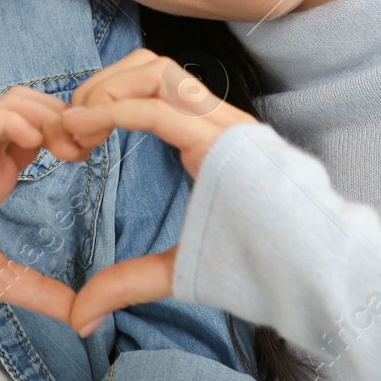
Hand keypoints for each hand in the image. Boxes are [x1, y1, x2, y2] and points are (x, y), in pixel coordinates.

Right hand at [0, 85, 77, 323]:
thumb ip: (40, 291)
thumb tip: (80, 316)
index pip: (44, 134)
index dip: (72, 137)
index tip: (89, 157)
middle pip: (38, 107)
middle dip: (68, 120)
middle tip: (84, 148)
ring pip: (16, 101)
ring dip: (46, 114)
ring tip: (62, 144)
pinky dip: (15, 119)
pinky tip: (32, 139)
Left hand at [51, 50, 255, 334]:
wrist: (312, 279)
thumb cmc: (256, 272)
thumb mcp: (175, 271)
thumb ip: (126, 282)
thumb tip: (81, 317)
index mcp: (210, 137)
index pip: (151, 85)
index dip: (103, 98)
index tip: (71, 139)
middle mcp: (219, 121)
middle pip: (149, 64)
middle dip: (99, 85)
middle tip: (68, 129)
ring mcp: (226, 126)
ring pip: (155, 70)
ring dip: (106, 90)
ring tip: (76, 129)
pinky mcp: (227, 142)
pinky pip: (160, 109)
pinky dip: (115, 112)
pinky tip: (85, 132)